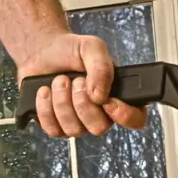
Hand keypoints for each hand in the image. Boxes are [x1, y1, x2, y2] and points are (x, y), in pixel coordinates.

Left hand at [18, 32, 147, 139]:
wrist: (41, 51)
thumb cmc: (70, 50)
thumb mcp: (91, 48)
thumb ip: (102, 67)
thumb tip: (100, 96)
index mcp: (117, 95)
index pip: (135, 118)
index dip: (125, 115)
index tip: (107, 101)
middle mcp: (100, 114)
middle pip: (98, 127)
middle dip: (82, 102)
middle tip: (75, 80)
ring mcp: (78, 123)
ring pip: (73, 129)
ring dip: (61, 101)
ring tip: (59, 80)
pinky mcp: (56, 127)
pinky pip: (53, 129)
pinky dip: (45, 107)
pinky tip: (45, 91)